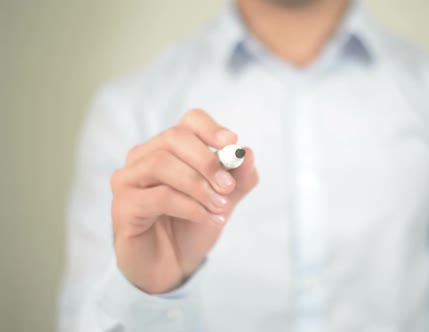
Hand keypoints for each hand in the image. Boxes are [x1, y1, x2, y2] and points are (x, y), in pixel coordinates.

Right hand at [110, 109, 257, 293]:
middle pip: (174, 138)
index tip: (232, 143)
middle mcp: (144, 156)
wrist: (172, 265)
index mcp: (170, 147)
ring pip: (161, 164)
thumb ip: (238, 178)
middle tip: (228, 186)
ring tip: (221, 206)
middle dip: (207, 161)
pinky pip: (158, 196)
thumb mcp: (224, 200)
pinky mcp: (123, 205)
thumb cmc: (193, 225)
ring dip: (198, 185)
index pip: (189, 121)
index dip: (211, 128)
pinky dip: (191, 207)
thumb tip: (248, 153)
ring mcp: (128, 179)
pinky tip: (210, 219)